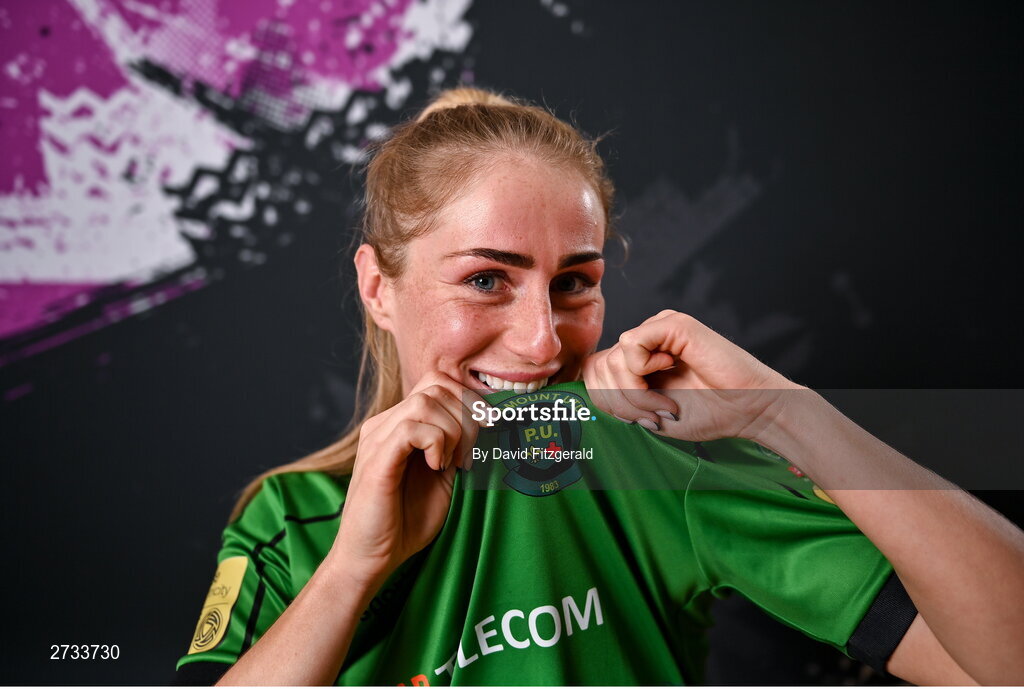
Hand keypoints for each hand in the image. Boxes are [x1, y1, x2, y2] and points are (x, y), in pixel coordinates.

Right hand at [329, 372, 488, 585]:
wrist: (372, 557)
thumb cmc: (407, 521)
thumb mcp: (444, 477)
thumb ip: (458, 447)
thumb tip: (489, 423)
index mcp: (399, 424)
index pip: (437, 383)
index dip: (469, 399)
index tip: (488, 429)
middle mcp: (385, 424)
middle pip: (436, 386)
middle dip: (467, 415)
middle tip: (468, 453)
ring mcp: (377, 439)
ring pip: (425, 401)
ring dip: (451, 430)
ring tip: (450, 462)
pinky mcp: (376, 460)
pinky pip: (409, 428)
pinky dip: (434, 442)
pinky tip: (436, 466)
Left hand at [582, 310, 802, 441]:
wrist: (748, 409)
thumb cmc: (708, 413)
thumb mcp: (648, 413)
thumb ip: (617, 400)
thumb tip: (579, 395)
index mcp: (638, 360)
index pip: (593, 372)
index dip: (606, 400)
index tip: (639, 420)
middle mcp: (646, 340)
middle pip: (597, 368)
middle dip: (620, 402)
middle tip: (654, 414)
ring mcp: (658, 328)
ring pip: (612, 360)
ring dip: (634, 393)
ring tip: (666, 402)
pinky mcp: (672, 323)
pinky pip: (630, 345)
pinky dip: (643, 372)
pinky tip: (673, 371)